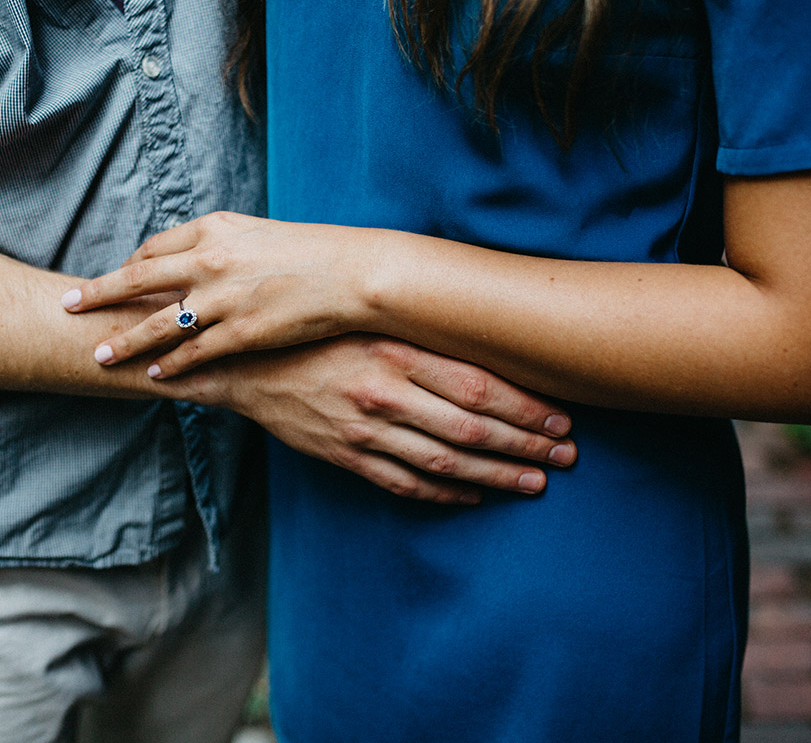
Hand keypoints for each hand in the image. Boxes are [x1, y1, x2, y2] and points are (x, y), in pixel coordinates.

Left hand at [62, 211, 373, 376]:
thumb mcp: (259, 234)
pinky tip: (154, 376)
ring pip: (157, 324)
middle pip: (137, 278)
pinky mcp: (241, 332)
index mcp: (214, 228)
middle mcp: (209, 260)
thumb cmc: (312, 253)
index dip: (130, 266)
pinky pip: (193, 353)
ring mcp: (222, 298)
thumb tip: (198, 257)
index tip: (117, 279)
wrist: (353, 274)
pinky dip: (170, 365)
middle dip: (98, 295)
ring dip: (125, 342)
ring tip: (99, 356)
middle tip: (67, 305)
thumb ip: (223, 244)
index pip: (154, 248)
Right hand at [167, 334, 576, 503]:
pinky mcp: (345, 456)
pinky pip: (405, 483)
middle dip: (527, 444)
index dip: (526, 406)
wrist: (243, 362)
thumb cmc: (314, 330)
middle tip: (567, 454)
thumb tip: (488, 339)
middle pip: (472, 428)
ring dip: (498, 474)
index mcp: (393, 351)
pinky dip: (446, 492)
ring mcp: (363, 431)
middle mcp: (383, 393)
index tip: (563, 415)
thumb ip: (422, 332)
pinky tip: (476, 493)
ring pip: (446, 461)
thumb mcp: (368, 317)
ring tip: (537, 481)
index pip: (477, 385)